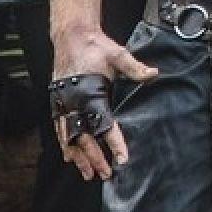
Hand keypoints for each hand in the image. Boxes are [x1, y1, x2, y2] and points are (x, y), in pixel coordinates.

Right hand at [51, 29, 156, 181]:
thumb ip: (135, 67)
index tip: (122, 158)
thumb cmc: (96, 47)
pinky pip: (60, 130)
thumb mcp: (118, 55)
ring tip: (87, 174)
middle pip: (85, 138)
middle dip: (95, 158)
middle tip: (105, 174)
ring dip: (79, 157)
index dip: (114, 142)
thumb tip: (154, 73)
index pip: (104, 125)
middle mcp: (74, 103)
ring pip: (70, 139)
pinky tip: (69, 158)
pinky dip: (65, 146)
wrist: (71, 37)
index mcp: (90, 93)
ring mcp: (63, 105)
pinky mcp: (57, 104)